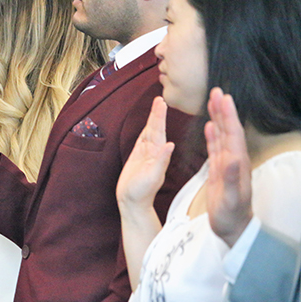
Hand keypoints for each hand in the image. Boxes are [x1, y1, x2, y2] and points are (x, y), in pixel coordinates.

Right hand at [116, 97, 174, 218]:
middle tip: (159, 98)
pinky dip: (146, 130)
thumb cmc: (142, 193)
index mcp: (158, 154)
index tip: (162, 102)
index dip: (160, 116)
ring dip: (153, 119)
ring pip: (150, 132)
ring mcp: (146, 154)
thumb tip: (170, 144)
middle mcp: (153, 152)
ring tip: (156, 105)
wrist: (132, 203)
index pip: (159, 130)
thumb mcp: (152, 177)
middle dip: (157, 113)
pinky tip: (150, 124)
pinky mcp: (138, 158)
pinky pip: (143, 140)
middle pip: (155, 128)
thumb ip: (161, 161)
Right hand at [205, 87, 252, 246]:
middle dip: (223, 110)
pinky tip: (209, 125)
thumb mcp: (231, 199)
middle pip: (228, 129)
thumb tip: (231, 159)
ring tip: (213, 100)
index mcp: (236, 163)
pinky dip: (212, 134)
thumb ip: (231, 179)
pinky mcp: (219, 170)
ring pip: (222, 135)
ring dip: (218, 117)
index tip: (223, 97)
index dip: (228, 115)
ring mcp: (226, 164)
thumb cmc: (231, 215)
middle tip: (216, 90)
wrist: (233, 228)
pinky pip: (216, 147)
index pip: (232, 134)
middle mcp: (233, 160)